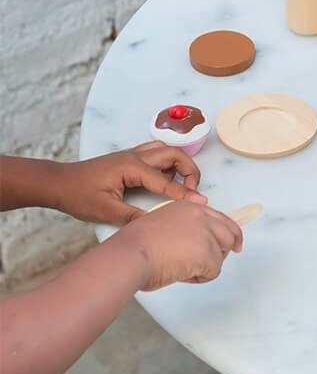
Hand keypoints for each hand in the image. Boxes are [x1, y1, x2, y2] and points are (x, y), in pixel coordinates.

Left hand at [54, 142, 204, 224]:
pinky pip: (156, 153)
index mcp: (131, 167)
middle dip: (189, 170)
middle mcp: (136, 156)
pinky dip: (167, 162)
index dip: (184, 194)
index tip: (200, 202)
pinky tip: (164, 177)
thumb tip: (156, 224)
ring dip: (179, 163)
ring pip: (166, 150)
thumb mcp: (105, 211)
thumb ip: (132, 217)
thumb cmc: (78, 195)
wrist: (58, 182)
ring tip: (180, 184)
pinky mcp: (129, 157)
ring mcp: (132, 154)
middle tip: (192, 190)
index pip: (165, 181)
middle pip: (174, 154)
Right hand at [111, 200, 242, 290]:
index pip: (218, 218)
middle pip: (230, 232)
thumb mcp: (160, 224)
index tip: (232, 243)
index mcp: (189, 208)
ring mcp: (207, 234)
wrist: (130, 254)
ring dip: (206, 266)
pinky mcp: (208, 253)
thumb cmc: (135, 246)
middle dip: (226, 249)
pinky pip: (213, 271)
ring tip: (182, 270)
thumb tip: (188, 245)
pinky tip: (182, 276)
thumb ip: (179, 228)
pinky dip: (200, 278)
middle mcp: (201, 216)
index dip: (226, 232)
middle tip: (217, 262)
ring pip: (221, 254)